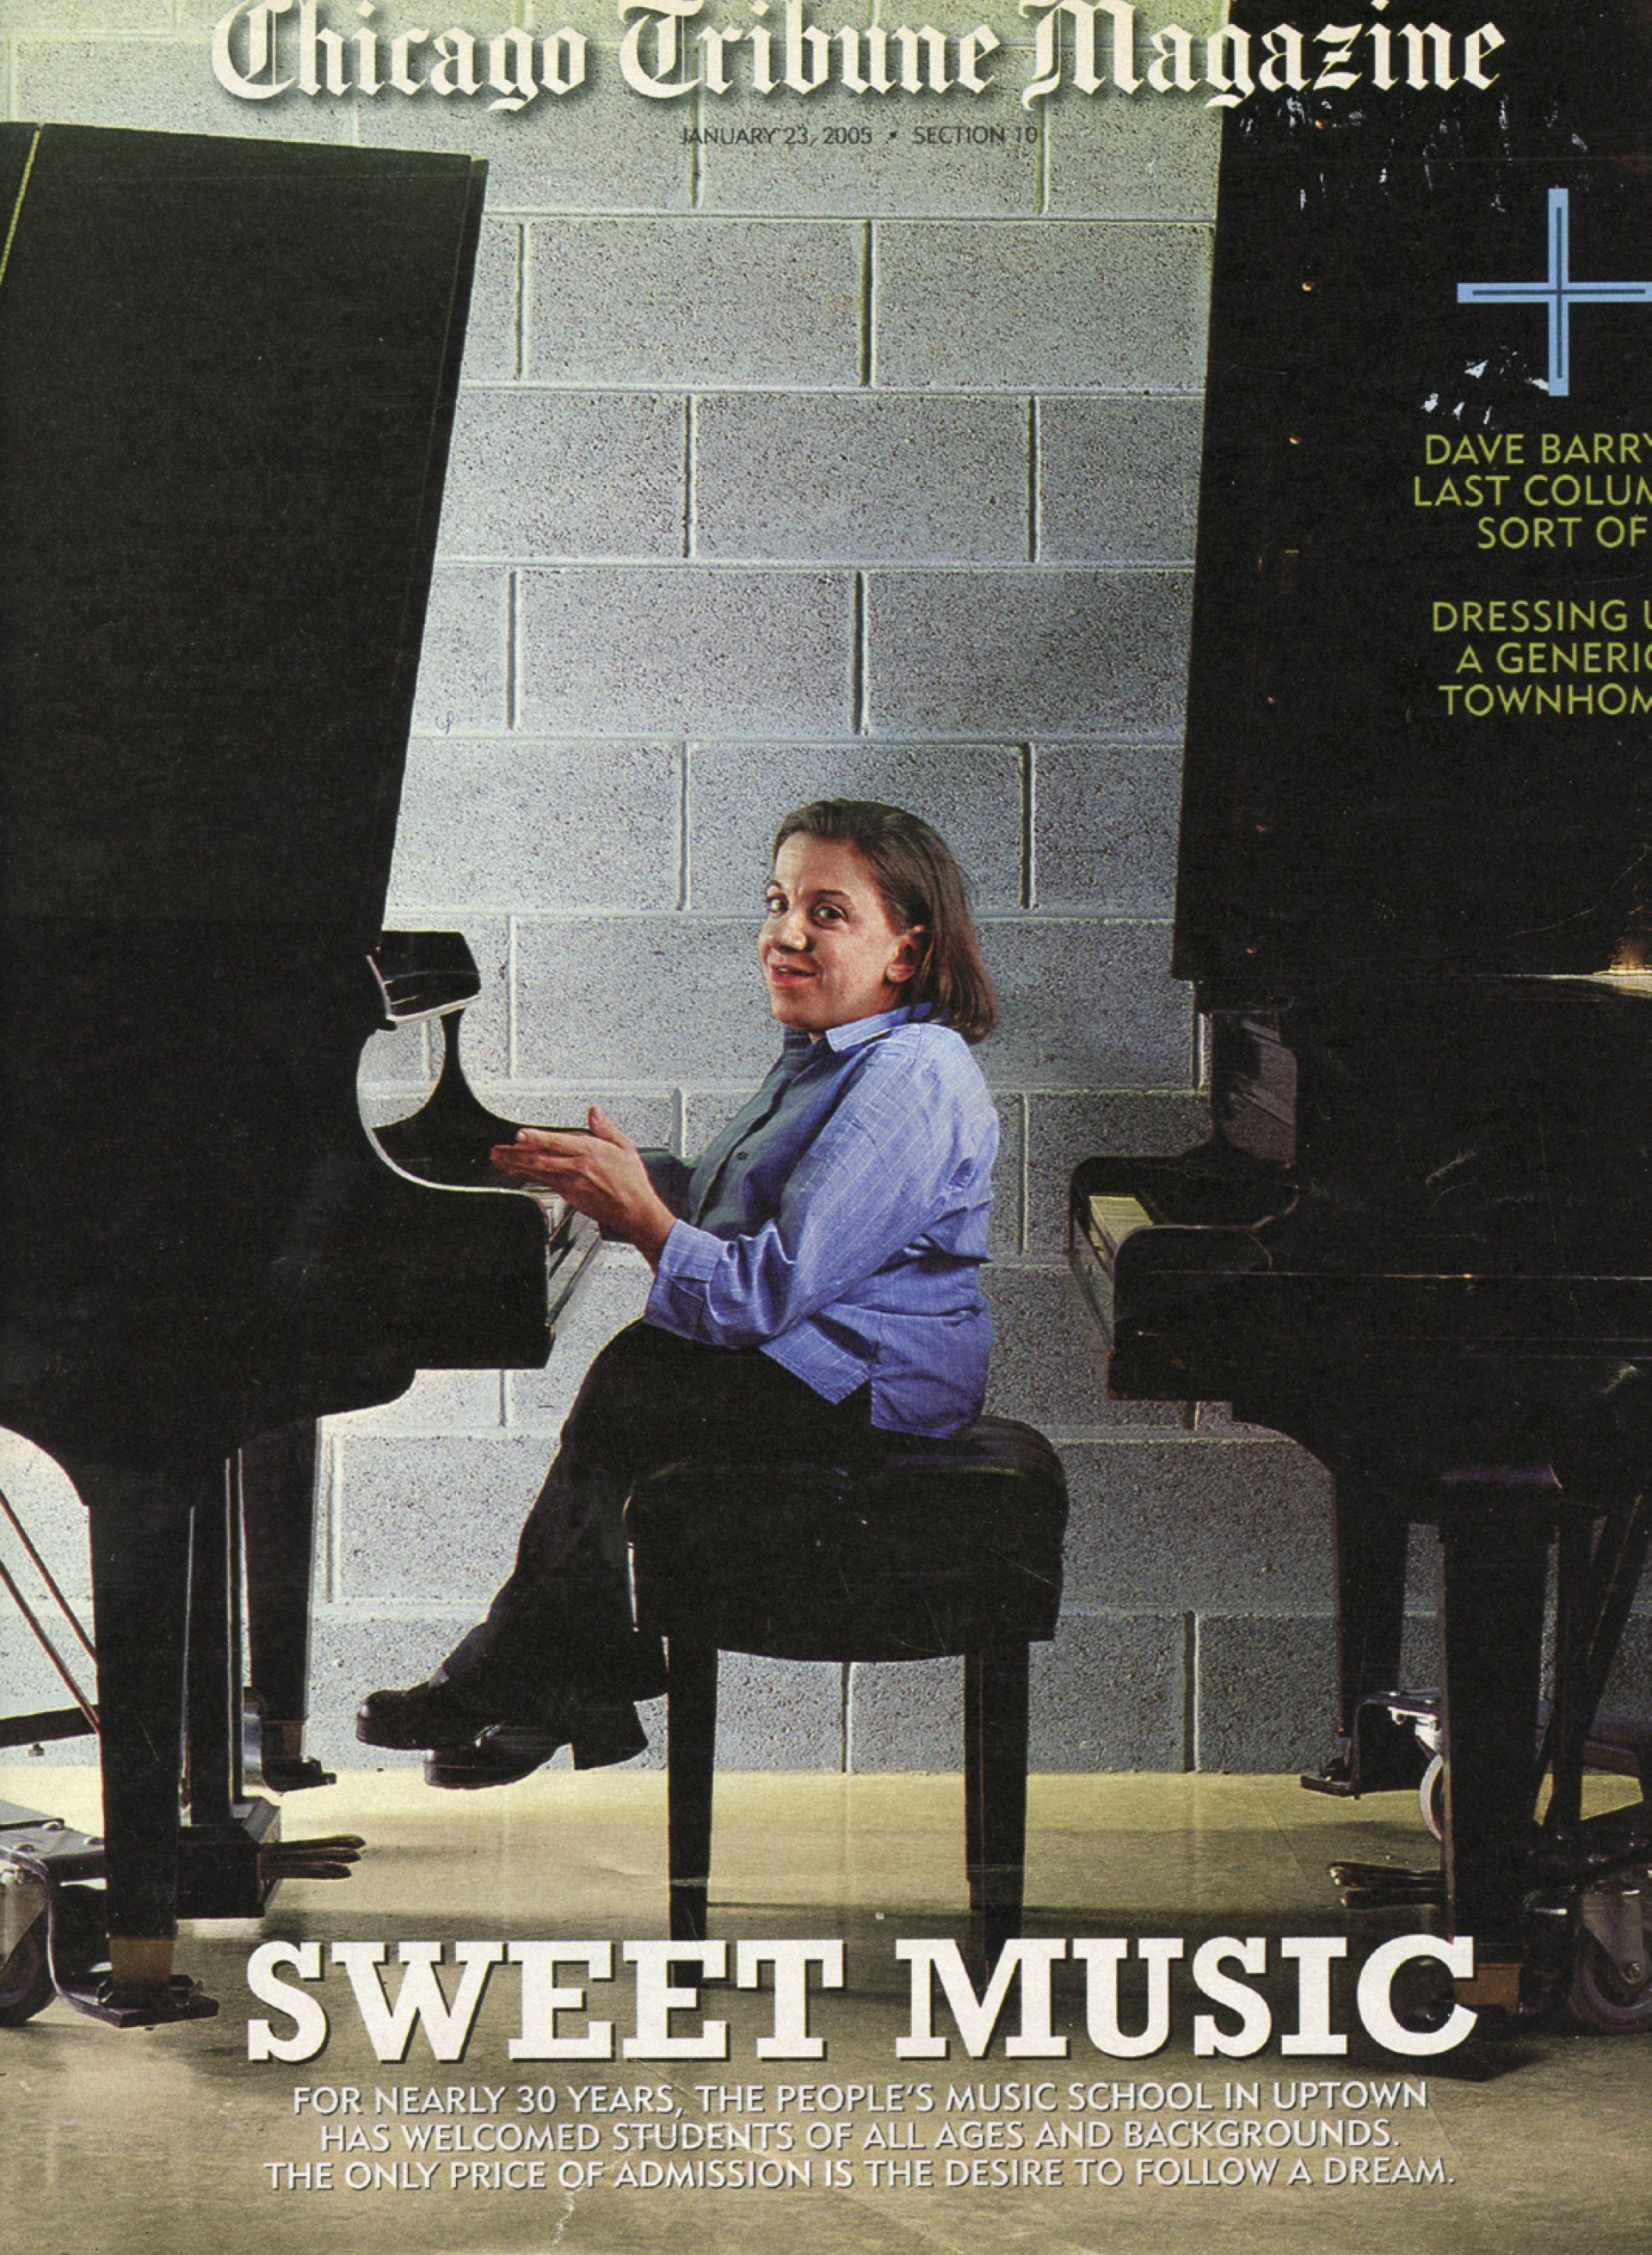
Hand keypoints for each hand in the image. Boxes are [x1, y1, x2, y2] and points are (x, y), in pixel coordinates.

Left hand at [490, 1106, 676, 1266]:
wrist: (633, 1210)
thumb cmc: (630, 1181)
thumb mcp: (624, 1147)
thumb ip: (605, 1128)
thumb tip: (594, 1112)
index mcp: (589, 1153)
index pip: (558, 1143)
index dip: (536, 1139)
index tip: (520, 1135)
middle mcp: (576, 1168)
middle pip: (540, 1159)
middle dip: (515, 1155)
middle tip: (496, 1150)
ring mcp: (570, 1183)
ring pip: (538, 1172)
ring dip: (516, 1165)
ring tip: (499, 1159)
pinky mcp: (568, 1194)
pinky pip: (543, 1182)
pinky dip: (527, 1176)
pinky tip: (517, 1172)